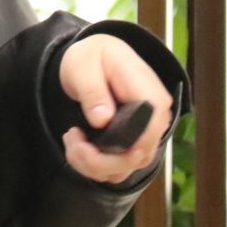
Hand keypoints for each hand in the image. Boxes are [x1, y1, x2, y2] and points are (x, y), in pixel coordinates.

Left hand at [58, 34, 172, 184]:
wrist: (95, 57)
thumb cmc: (92, 57)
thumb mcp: (84, 66)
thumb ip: (93, 91)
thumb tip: (102, 120)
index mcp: (150, 94)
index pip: (148, 133)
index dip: (118, 149)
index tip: (82, 141)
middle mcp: (155, 118)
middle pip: (137, 157)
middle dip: (97, 160)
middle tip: (70, 138)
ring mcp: (147, 134)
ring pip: (127, 168)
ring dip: (92, 165)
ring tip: (72, 139)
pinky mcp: (135, 145)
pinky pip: (120, 168)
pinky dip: (95, 166)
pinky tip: (79, 146)